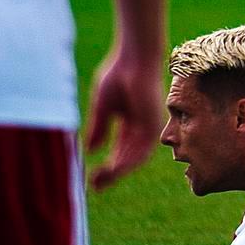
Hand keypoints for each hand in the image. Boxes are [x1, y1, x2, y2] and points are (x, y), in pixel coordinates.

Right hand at [83, 35, 163, 188]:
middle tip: (95, 187)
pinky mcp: (153, 123)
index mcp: (130, 123)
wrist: (134, 58)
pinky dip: (128, 161)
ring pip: (136, 158)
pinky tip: (113, 169)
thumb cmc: (118, 75)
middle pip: (128, 158)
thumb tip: (91, 151)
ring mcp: (149, 126)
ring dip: (119, 171)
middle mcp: (142, 127)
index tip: (92, 178)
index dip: (108, 166)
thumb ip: (98, 128)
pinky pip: (142, 149)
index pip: (120, 151)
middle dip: (112, 173)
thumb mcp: (103, 106)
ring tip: (100, 181)